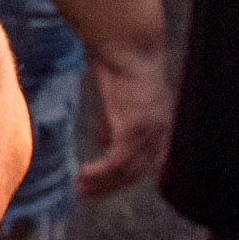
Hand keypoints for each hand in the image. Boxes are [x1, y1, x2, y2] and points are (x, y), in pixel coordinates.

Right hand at [76, 35, 174, 199]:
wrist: (127, 46)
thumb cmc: (120, 61)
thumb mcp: (116, 98)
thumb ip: (112, 121)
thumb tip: (103, 140)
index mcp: (158, 124)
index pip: (146, 160)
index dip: (126, 173)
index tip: (105, 181)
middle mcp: (158, 132)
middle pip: (137, 171)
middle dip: (111, 186)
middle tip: (87, 193)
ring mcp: (147, 133)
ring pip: (126, 171)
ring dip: (102, 183)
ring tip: (79, 188)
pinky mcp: (132, 130)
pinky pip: (117, 162)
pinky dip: (101, 172)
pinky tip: (83, 174)